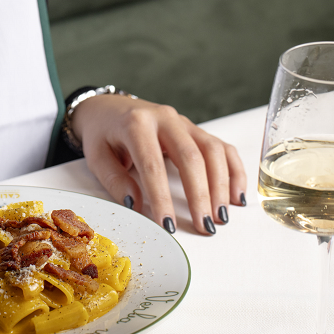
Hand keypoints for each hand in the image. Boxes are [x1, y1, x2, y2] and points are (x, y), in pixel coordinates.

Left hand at [70, 95, 246, 234]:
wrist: (107, 107)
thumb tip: (136, 205)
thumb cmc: (101, 134)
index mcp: (136, 124)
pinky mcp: (195, 129)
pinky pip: (222, 147)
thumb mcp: (97, 157)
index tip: (168, 225)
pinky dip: (234, 171)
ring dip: (221, 185)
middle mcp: (164, 119)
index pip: (153, 165)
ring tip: (220, 216)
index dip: (162, 197)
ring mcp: (183, 122)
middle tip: (204, 225)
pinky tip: (236, 196)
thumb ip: (115, 180)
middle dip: (200, 195)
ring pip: (212, 150)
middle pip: (191, 157)